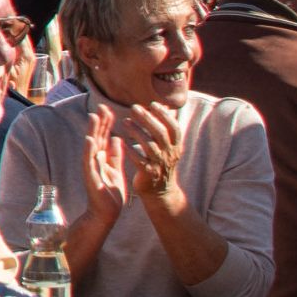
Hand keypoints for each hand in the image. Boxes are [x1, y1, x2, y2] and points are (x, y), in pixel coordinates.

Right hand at [79, 108, 130, 227]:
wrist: (106, 213)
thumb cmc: (110, 194)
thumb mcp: (117, 171)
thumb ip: (116, 155)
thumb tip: (118, 138)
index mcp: (102, 158)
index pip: (104, 137)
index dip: (106, 123)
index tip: (108, 108)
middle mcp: (95, 160)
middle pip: (97, 137)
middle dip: (99, 122)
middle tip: (101, 105)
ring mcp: (91, 167)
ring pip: (91, 145)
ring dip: (92, 131)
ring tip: (94, 116)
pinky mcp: (90, 176)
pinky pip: (89, 161)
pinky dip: (89, 149)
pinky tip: (90, 139)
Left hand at [115, 100, 187, 222]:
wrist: (160, 191)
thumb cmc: (161, 163)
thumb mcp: (169, 147)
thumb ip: (166, 128)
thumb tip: (166, 106)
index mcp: (176, 146)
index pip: (174, 128)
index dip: (164, 115)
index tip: (152, 104)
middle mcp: (170, 154)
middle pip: (160, 133)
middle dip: (147, 119)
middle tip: (134, 108)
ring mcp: (160, 164)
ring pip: (149, 145)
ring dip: (136, 131)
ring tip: (124, 121)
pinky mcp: (148, 173)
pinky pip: (139, 159)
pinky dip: (130, 149)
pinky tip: (121, 141)